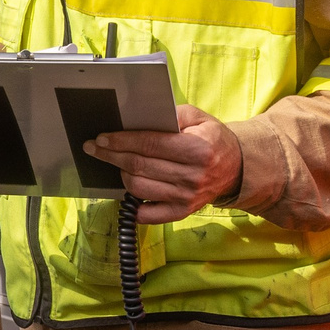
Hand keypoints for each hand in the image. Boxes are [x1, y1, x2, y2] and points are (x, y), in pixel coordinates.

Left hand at [81, 105, 241, 221]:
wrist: (236, 168)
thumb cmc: (212, 139)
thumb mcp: (198, 118)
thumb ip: (171, 115)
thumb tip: (139, 118)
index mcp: (198, 149)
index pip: (150, 144)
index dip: (121, 141)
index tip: (101, 138)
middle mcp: (193, 176)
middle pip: (140, 166)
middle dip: (111, 155)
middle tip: (94, 148)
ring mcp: (187, 197)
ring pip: (139, 188)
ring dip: (121, 174)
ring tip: (115, 163)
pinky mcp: (182, 212)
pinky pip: (148, 214)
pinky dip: (132, 205)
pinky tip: (126, 192)